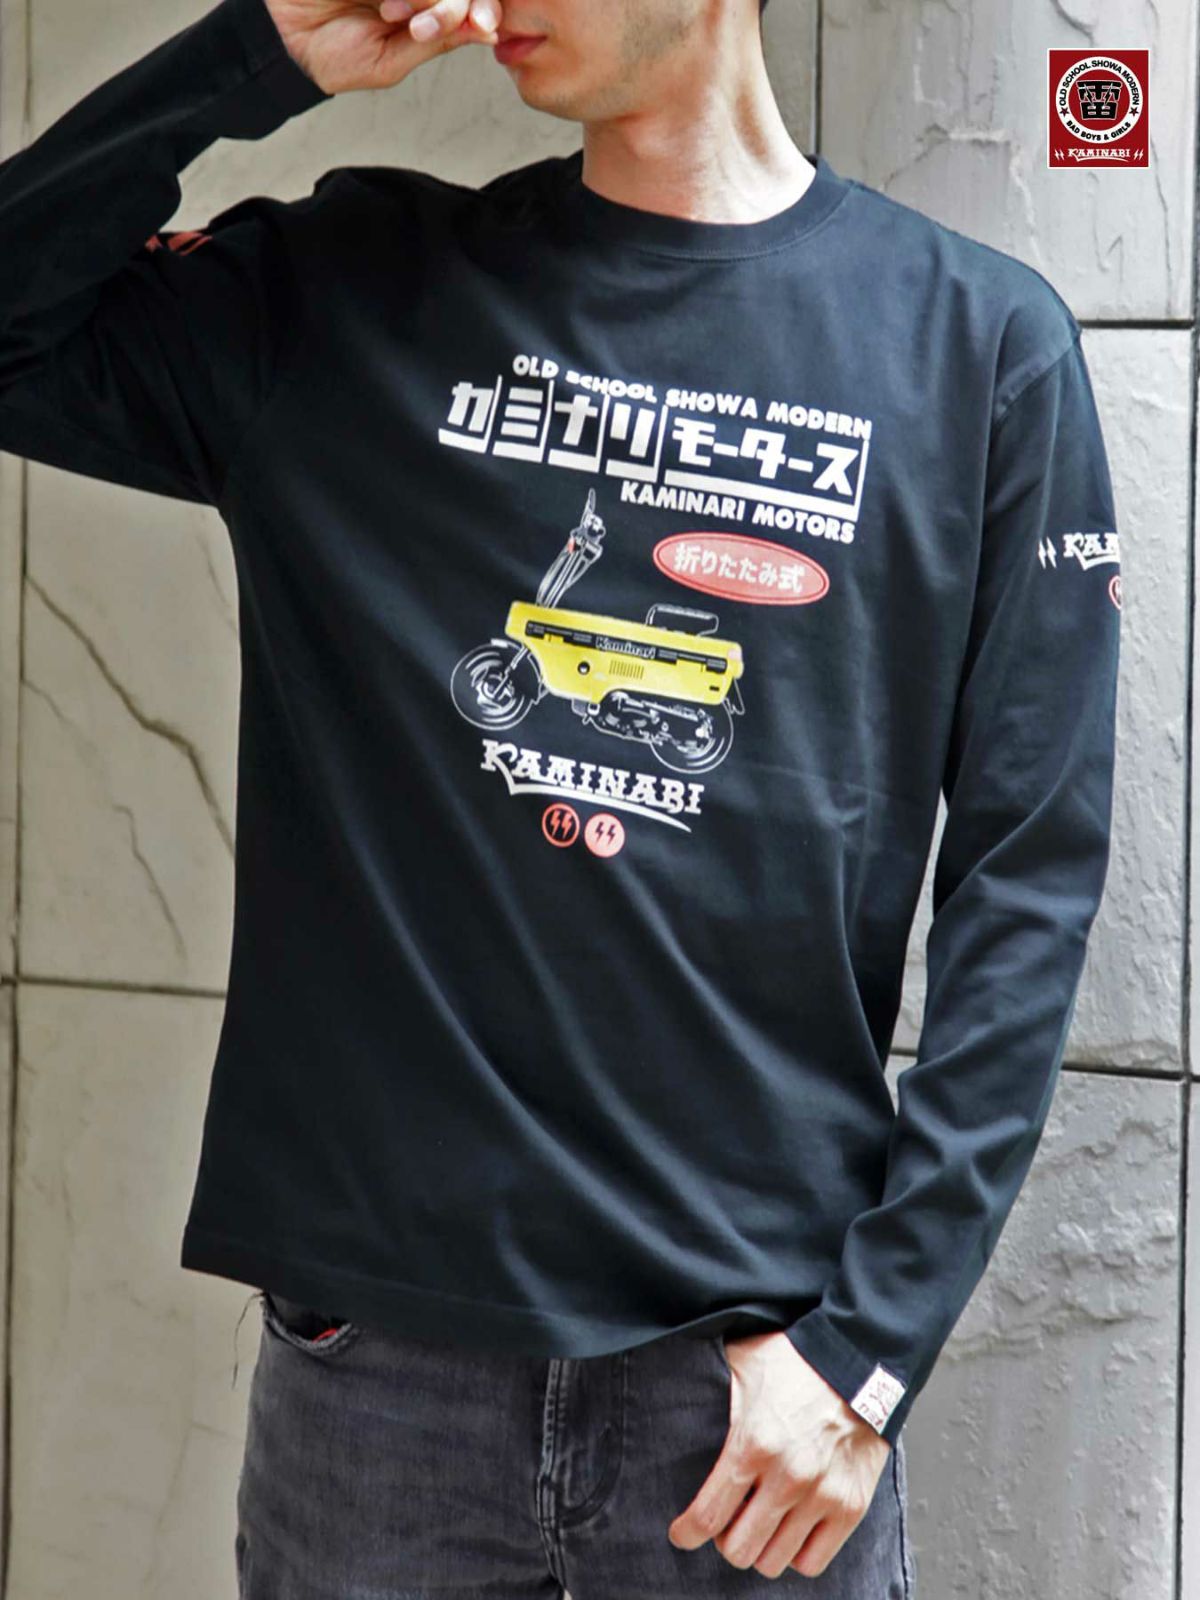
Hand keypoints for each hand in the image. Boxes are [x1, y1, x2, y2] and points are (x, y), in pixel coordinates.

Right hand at [262, 0, 502, 95]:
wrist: (283, 36)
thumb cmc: (336, 55)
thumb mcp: (390, 61)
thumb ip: (437, 42)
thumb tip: (486, 31)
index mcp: (424, 11)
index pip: (466, 4)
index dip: (479, 10)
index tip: (484, 26)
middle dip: (449, 5)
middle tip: (418, 25)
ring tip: (389, 12)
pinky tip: (386, 8)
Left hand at [667, 1331, 892, 1579]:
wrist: (856, 1358)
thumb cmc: (793, 1360)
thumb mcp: (741, 1366)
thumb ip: (709, 1390)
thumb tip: (674, 1396)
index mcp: (753, 1443)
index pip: (708, 1515)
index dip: (687, 1533)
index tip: (681, 1534)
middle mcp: (788, 1476)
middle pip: (738, 1549)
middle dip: (724, 1539)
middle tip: (726, 1522)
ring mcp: (822, 1495)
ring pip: (773, 1562)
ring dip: (759, 1547)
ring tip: (758, 1525)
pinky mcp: (851, 1506)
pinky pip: (812, 1562)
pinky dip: (795, 1554)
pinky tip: (788, 1531)